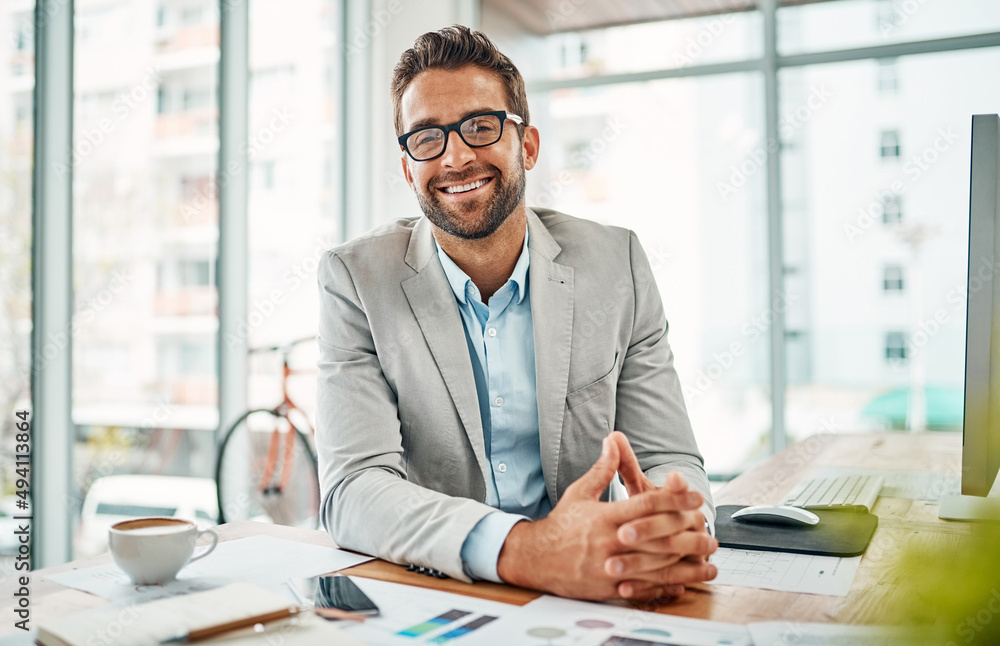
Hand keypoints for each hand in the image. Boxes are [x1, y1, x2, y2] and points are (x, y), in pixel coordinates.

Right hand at [496, 435, 715, 599]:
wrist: (535, 558)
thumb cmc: (560, 524)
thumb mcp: (580, 493)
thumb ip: (602, 469)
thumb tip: (613, 441)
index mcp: (604, 517)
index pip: (646, 505)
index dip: (674, 498)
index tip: (695, 495)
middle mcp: (609, 542)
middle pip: (656, 536)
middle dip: (687, 532)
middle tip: (710, 528)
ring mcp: (609, 568)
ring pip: (655, 566)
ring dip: (685, 564)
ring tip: (708, 560)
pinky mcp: (608, 588)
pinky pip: (642, 588)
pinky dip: (664, 586)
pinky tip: (683, 582)